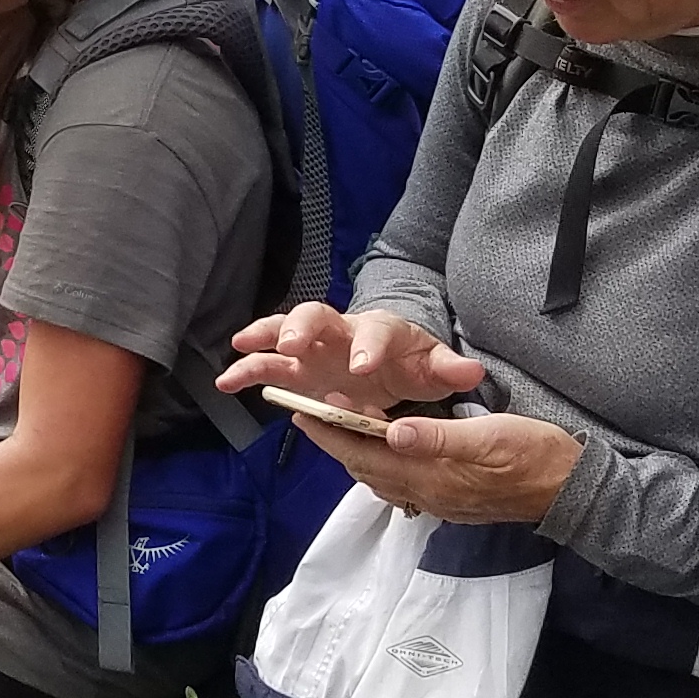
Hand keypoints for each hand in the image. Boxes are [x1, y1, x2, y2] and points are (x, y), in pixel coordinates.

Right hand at [220, 302, 484, 418]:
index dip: (368, 346)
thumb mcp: (433, 368)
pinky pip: (266, 363)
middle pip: (315, 315)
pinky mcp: (296, 367)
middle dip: (302, 328)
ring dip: (262, 339)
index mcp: (379, 331)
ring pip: (282, 332)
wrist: (389, 362)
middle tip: (293, 345)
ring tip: (240, 350)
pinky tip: (226, 383)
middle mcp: (339, 332)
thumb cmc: (410, 363)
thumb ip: (449, 370)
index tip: (363, 367)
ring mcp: (313, 348)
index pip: (374, 331)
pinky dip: (246, 369)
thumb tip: (472, 370)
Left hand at [325, 408, 581, 525]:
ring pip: (382, 479)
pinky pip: (402, 484)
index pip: (365, 456)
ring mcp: (440, 501)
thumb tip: (391, 433)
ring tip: (338, 427)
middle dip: (335, 442)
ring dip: (356, 454)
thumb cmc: (536, 454)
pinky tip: (383, 449)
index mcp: (433, 477)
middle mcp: (429, 495)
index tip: (303, 411)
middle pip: (366, 470)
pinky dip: (381, 465)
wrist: (573, 489)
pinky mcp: (452, 500)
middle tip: (309, 413)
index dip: (332, 434)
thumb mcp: (491, 436)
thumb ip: (439, 437)